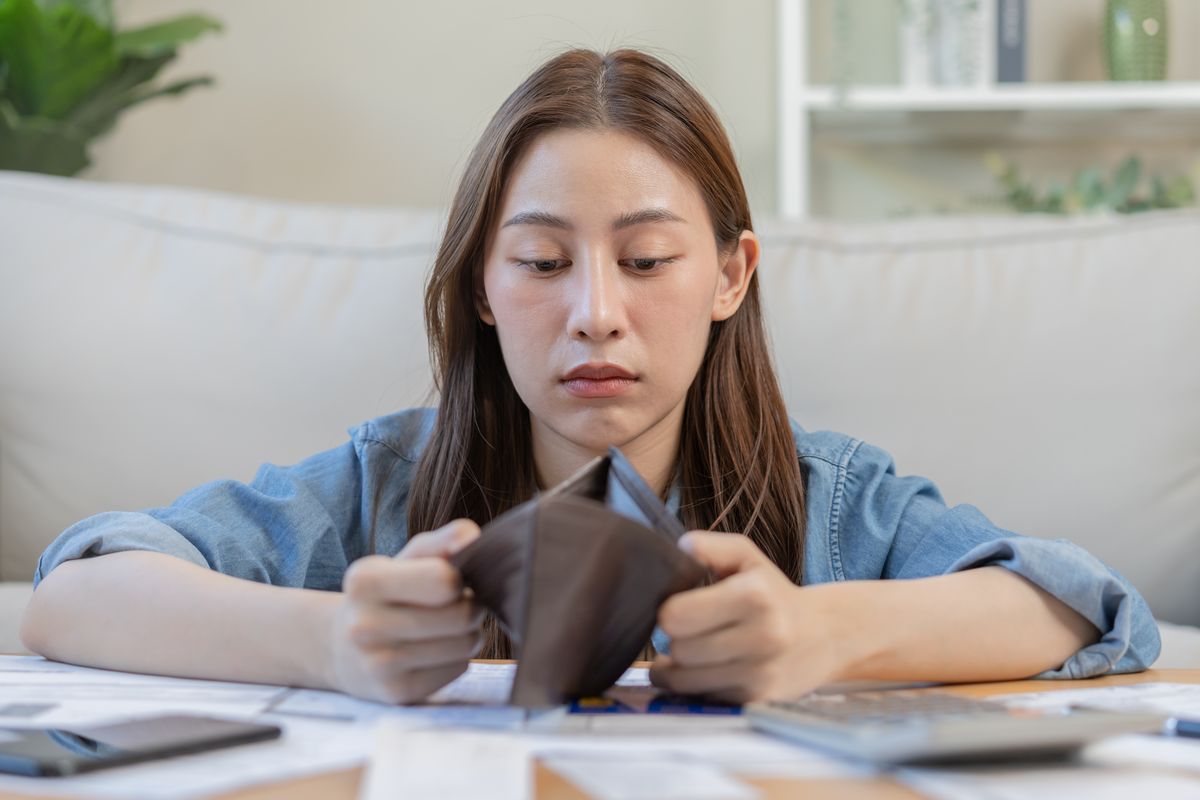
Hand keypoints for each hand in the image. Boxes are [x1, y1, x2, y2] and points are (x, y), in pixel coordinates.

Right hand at [328, 519, 483, 703]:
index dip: (459, 578)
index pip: (444, 580)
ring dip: (469, 633)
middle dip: (471, 606)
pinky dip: (457, 658)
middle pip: (461, 615)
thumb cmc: (386, 595)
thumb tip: (472, 537)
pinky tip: (435, 651)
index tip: (450, 579)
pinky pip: (459, 669)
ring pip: (465, 645)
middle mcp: (365, 625)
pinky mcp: (396, 693)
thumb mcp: (404, 560)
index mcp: (365, 581)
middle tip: (460, 604)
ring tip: (449, 628)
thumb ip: (440, 543)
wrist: (342, 649)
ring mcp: (378, 665)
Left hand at [650, 531, 841, 703]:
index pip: (676, 615)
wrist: (826, 635)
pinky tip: (707, 670)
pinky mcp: (759, 700)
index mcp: (753, 595)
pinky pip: (703, 698)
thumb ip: (710, 546)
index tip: (678, 607)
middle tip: (689, 630)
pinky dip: (696, 686)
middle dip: (675, 639)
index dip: (668, 611)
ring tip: (691, 651)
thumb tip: (680, 549)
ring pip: (684, 680)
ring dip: (678, 667)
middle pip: (679, 649)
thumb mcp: (747, 557)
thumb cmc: (774, 593)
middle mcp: (762, 637)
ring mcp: (761, 673)